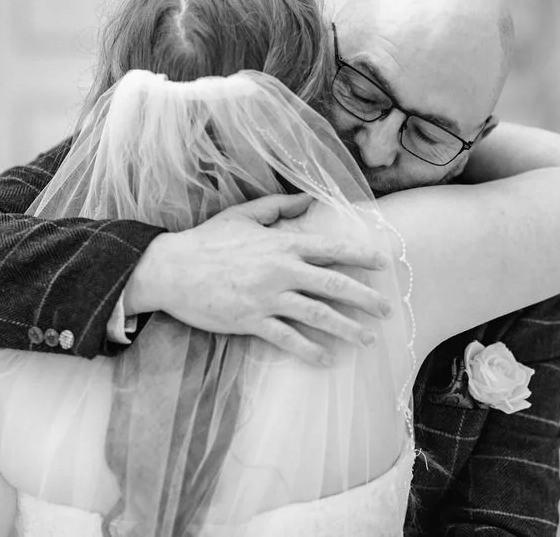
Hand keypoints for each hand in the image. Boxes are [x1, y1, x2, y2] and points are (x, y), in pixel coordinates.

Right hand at [122, 194, 392, 364]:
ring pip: (317, 315)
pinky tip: (327, 359)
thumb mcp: (244, 216)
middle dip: (365, 297)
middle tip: (388, 309)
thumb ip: (278, 207)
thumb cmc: (207, 240)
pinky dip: (310, 350)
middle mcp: (281, 270)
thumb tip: (307, 199)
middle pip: (334, 285)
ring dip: (347, 328)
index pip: (331, 249)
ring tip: (367, 339)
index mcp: (282, 244)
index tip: (384, 263)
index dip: (361, 256)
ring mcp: (267, 298)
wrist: (171, 268)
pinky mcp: (251, 321)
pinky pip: (287, 339)